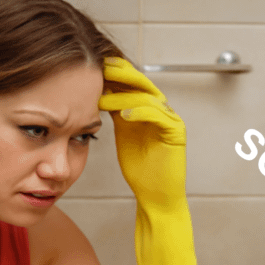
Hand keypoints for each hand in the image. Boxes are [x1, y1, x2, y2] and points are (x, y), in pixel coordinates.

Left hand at [98, 57, 198, 264]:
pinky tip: (123, 114)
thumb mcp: (121, 136)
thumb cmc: (140, 171)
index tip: (87, 68)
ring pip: (148, 97)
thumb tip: (90, 95)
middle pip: (141, 82)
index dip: (111, 74)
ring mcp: (170, 120)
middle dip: (120, 73)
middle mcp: (160, 111)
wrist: (157, 197)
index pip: (129, 83)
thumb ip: (112, 114)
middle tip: (97, 67)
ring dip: (125, 93)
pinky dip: (141, 112)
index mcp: (146, 110)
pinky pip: (159, 116)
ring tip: (103, 93)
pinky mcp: (176, 133)